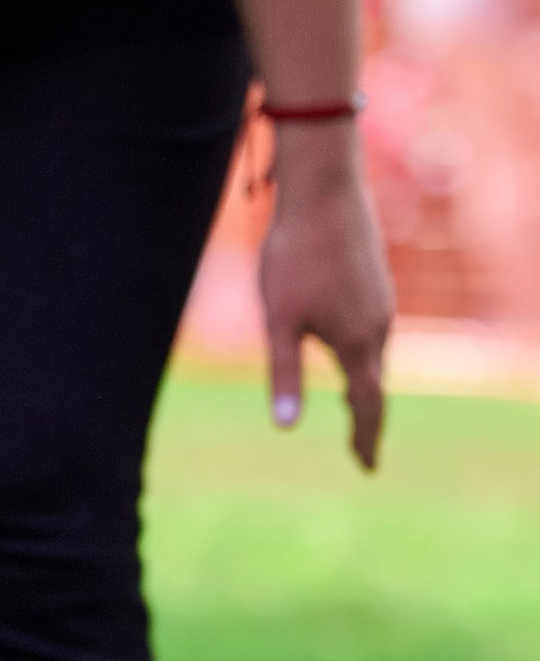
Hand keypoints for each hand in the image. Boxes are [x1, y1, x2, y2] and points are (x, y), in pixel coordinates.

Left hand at [259, 138, 392, 468]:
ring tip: (352, 402)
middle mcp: (379, 325)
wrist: (324, 192)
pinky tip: (349, 346)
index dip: (365, 439)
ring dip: (365, 382)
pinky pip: (373, 328)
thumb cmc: (294, 256)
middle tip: (361, 448)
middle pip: (375, 382)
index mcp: (357, 342)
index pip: (367, 405)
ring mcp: (381, 300)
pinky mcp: (375, 280)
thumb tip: (285, 428)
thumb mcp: (279, 320)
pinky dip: (363, 352)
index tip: (365, 468)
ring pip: (375, 353)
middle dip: (366, 416)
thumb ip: (285, 374)